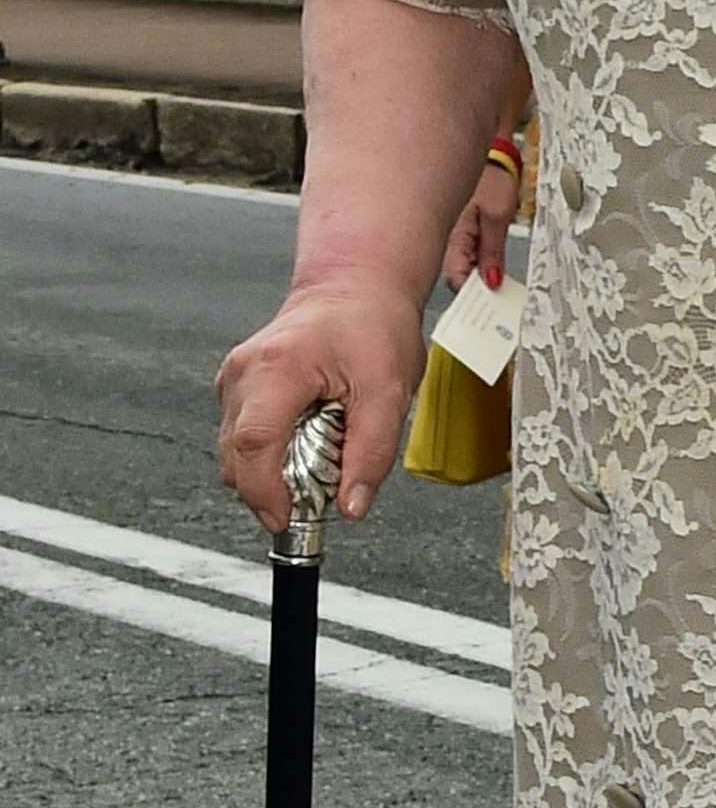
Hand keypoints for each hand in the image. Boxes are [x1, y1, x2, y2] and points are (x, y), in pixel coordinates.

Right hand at [215, 279, 425, 536]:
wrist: (355, 288)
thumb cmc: (373, 327)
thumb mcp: (390, 393)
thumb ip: (372, 454)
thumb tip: (351, 507)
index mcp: (278, 368)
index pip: (254, 444)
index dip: (264, 491)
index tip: (287, 519)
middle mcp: (244, 372)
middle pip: (236, 456)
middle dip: (269, 492)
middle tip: (313, 501)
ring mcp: (234, 379)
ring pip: (235, 452)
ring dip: (271, 474)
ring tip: (318, 462)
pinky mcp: (237, 388)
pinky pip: (243, 437)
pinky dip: (270, 455)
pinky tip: (306, 443)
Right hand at [442, 158, 516, 291]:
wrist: (491, 156)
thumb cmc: (493, 178)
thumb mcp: (498, 215)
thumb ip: (493, 251)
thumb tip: (491, 281)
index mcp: (454, 238)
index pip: (457, 282)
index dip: (473, 297)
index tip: (490, 306)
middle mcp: (447, 240)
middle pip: (456, 280)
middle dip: (475, 292)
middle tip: (496, 298)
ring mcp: (452, 238)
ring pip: (460, 271)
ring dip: (477, 279)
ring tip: (496, 282)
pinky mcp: (460, 234)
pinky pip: (465, 258)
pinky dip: (478, 266)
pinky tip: (490, 267)